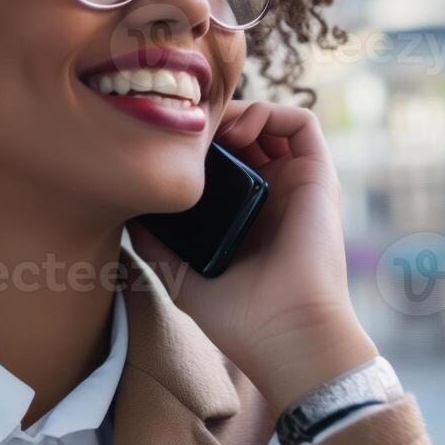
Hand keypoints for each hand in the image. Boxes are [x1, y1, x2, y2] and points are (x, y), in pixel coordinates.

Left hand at [129, 99, 378, 413]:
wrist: (284, 333)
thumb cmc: (238, 317)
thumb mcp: (181, 275)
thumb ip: (155, 244)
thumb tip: (125, 215)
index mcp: (245, 214)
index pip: (222, 159)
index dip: (198, 144)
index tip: (169, 146)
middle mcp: (273, 194)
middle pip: (244, 134)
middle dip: (213, 121)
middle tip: (186, 128)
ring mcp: (296, 183)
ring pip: (270, 122)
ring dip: (239, 111)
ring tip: (212, 127)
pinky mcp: (318, 177)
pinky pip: (302, 123)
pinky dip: (269, 112)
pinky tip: (240, 130)